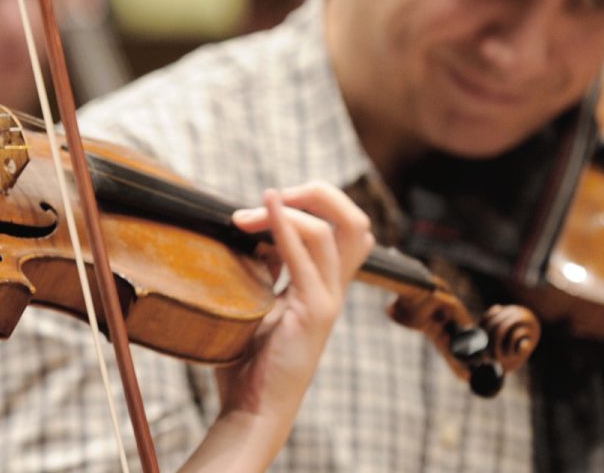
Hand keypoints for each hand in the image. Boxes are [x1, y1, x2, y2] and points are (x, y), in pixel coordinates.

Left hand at [215, 183, 371, 415]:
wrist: (252, 411)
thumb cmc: (249, 362)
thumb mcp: (255, 303)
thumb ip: (263, 270)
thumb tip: (250, 233)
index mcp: (323, 286)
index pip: (340, 227)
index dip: (308, 203)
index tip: (260, 206)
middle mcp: (333, 289)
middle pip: (354, 222)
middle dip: (318, 193)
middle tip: (271, 195)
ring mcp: (328, 300)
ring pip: (338, 230)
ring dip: (294, 207)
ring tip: (253, 210)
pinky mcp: (315, 313)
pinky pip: (306, 257)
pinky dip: (286, 224)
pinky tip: (267, 208)